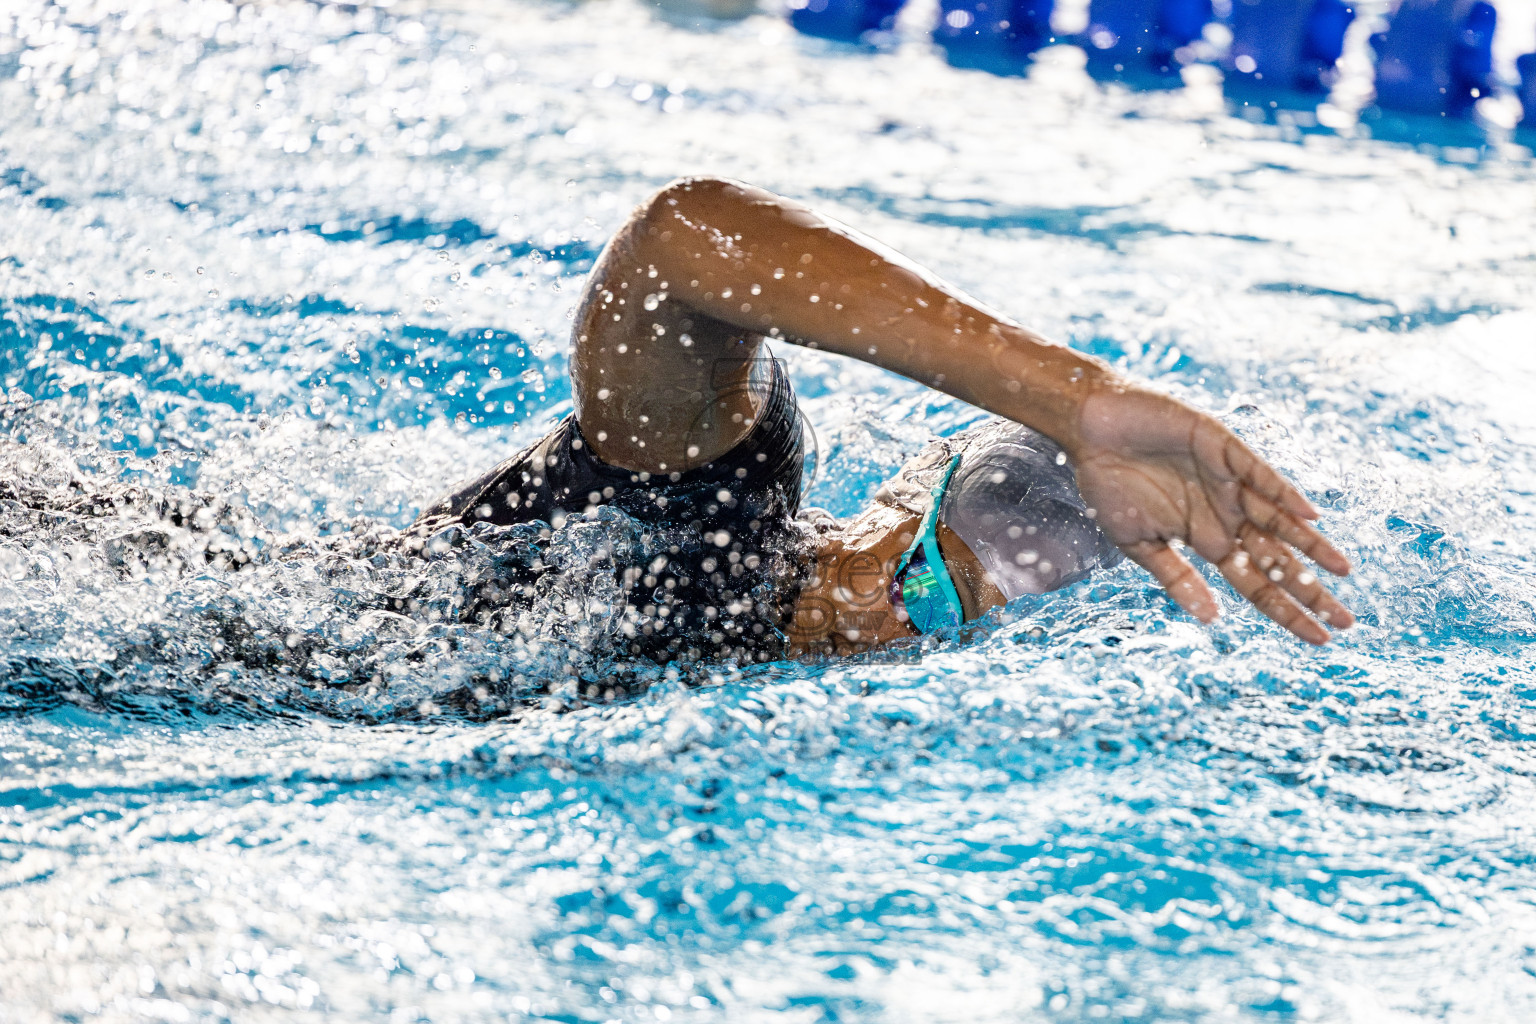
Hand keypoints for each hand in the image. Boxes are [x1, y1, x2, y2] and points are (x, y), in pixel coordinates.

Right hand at [1069, 381, 1352, 643]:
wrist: (1091, 429)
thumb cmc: (1109, 482)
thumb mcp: (1138, 542)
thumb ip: (1175, 577)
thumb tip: (1209, 619)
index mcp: (1207, 539)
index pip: (1256, 583)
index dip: (1286, 610)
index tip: (1318, 638)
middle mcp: (1226, 514)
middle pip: (1277, 558)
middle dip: (1309, 589)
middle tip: (1345, 621)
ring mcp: (1228, 482)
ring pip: (1279, 519)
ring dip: (1310, 544)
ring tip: (1342, 570)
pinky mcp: (1222, 447)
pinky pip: (1257, 473)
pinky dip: (1282, 492)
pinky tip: (1308, 513)